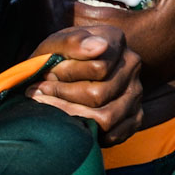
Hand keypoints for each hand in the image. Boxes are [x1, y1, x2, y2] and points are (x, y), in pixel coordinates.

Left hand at [25, 26, 142, 143]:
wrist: (65, 70)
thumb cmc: (58, 57)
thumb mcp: (55, 44)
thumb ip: (72, 42)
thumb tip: (99, 47)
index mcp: (114, 40)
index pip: (97, 67)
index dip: (66, 75)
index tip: (45, 74)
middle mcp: (131, 65)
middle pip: (98, 94)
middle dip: (63, 96)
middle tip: (39, 92)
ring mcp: (135, 92)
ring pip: (106, 117)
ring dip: (71, 115)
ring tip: (48, 107)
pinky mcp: (135, 116)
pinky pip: (114, 134)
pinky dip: (89, 132)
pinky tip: (70, 123)